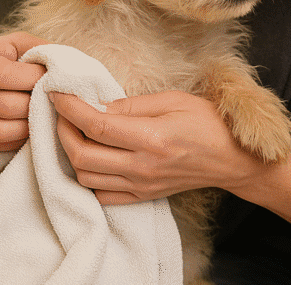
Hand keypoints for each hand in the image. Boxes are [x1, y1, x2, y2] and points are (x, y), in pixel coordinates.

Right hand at [0, 32, 47, 150]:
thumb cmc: (15, 58)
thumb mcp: (25, 44)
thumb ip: (42, 50)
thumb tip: (63, 67)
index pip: (3, 75)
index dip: (33, 79)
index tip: (50, 78)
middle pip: (3, 106)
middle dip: (33, 105)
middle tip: (49, 100)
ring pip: (0, 130)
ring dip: (28, 125)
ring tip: (41, 113)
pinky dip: (17, 139)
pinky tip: (28, 125)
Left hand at [52, 90, 269, 204]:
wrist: (232, 159)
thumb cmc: (207, 123)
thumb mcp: (173, 99)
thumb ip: (133, 103)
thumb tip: (98, 104)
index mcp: (152, 138)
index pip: (97, 125)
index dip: (70, 109)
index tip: (57, 93)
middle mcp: (142, 166)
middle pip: (82, 155)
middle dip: (62, 132)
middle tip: (61, 113)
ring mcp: (141, 185)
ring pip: (86, 177)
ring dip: (71, 154)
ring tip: (73, 132)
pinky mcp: (142, 196)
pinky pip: (101, 195)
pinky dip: (87, 178)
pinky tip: (90, 158)